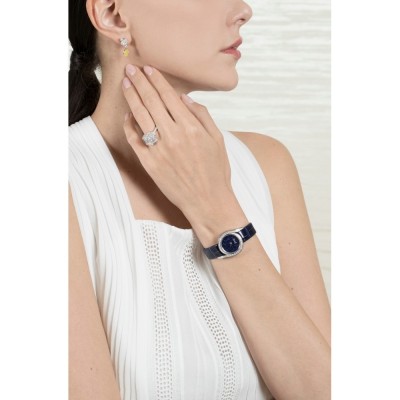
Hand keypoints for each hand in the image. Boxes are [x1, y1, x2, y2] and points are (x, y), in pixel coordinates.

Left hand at [121, 64, 233, 219]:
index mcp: (191, 127)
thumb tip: (185, 98)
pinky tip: (127, 114)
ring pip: (140, 117)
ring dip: (132, 97)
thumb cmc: (216, 171)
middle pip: (151, 102)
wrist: (207, 200)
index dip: (157, 80)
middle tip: (131, 68)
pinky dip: (129, 125)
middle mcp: (174, 136)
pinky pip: (135, 139)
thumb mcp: (217, 139)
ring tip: (126, 84)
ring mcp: (159, 150)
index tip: (148, 69)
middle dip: (140, 82)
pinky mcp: (150, 164)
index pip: (169, 96)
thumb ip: (202, 116)